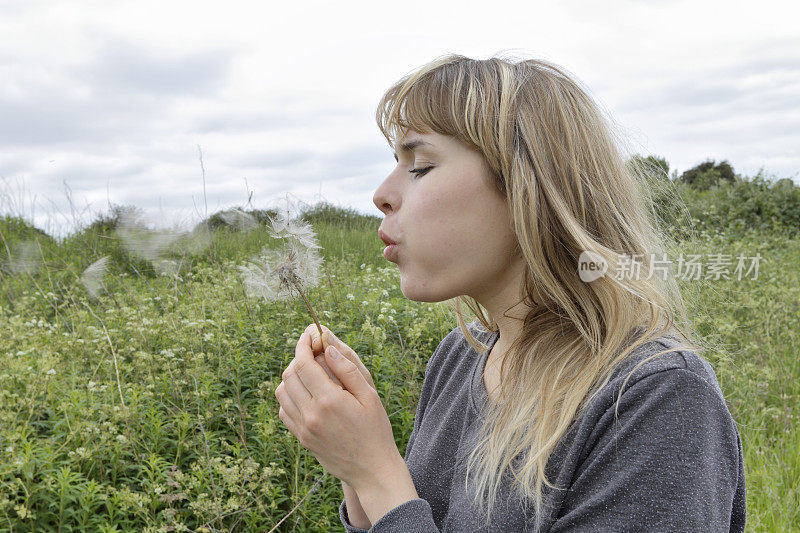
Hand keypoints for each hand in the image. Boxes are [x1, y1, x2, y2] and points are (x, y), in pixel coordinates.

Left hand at [275, 323, 400, 487]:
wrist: (372, 469)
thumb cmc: (376, 429)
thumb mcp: (370, 396)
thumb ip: (347, 370)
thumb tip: (328, 348)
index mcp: (329, 400)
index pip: (304, 364)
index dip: (303, 345)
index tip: (309, 335)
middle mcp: (311, 414)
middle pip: (289, 375)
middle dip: (297, 358)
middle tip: (311, 352)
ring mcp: (303, 428)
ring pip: (282, 392)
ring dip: (291, 377)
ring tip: (308, 372)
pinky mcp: (301, 438)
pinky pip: (284, 411)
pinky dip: (289, 397)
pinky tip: (306, 394)